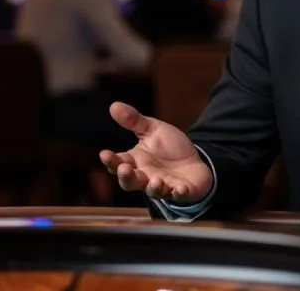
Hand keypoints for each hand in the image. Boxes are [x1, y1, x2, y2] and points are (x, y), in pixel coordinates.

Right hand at [99, 102, 214, 203]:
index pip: (118, 163)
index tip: (105, 154)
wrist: (194, 161)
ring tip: (156, 180)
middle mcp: (146, 177)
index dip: (111, 160)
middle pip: (130, 182)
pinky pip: (178, 195)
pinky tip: (180, 188)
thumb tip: (113, 105)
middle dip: (126, 177)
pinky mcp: (181, 192)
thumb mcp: (153, 130)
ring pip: (153, 192)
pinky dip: (179, 193)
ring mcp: (163, 186)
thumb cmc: (169, 148)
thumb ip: (134, 121)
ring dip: (153, 187)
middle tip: (125, 169)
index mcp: (136, 161)